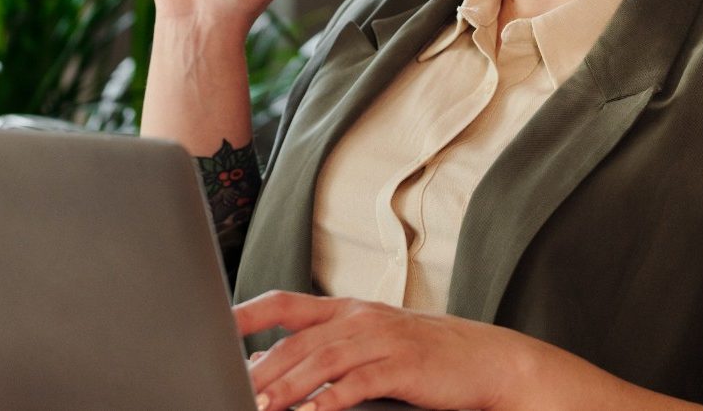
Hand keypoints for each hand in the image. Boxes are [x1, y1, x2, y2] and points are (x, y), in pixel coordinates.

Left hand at [234, 291, 523, 410]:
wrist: (487, 360)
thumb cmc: (425, 355)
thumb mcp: (371, 343)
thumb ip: (325, 350)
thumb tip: (271, 365)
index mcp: (347, 309)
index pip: (285, 302)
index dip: (248, 311)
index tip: (214, 326)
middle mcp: (359, 317)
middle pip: (298, 339)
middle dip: (261, 366)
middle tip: (230, 387)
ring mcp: (382, 338)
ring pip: (322, 359)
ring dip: (288, 385)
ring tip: (261, 406)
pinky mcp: (402, 364)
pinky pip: (359, 382)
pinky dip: (332, 400)